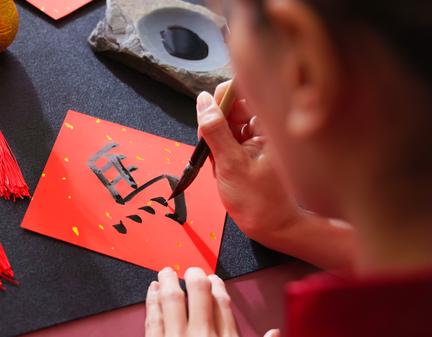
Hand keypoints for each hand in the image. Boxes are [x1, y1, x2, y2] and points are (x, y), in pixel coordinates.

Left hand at [145, 266, 279, 336]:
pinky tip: (152, 291)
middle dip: (194, 277)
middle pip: (199, 295)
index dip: (217, 287)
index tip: (213, 279)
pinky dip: (152, 302)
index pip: (223, 304)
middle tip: (191, 270)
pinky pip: (153, 319)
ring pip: (172, 301)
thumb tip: (275, 332)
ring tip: (166, 272)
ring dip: (168, 283)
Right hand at [196, 80, 301, 244]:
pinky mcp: (243, 150)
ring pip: (223, 124)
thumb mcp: (230, 163)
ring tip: (217, 161)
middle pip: (230, 107)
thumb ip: (214, 129)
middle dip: (214, 123)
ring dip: (213, 140)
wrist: (269, 225)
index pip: (245, 93)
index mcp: (268, 126)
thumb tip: (203, 100)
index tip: (209, 112)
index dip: (224, 97)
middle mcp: (261, 128)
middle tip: (210, 144)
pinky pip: (223, 139)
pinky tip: (220, 167)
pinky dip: (216, 151)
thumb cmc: (257, 199)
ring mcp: (252, 139)